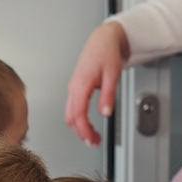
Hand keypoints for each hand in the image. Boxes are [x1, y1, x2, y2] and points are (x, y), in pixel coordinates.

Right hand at [65, 21, 129, 145]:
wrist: (102, 39)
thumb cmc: (106, 52)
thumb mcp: (112, 75)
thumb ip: (108, 95)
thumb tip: (105, 112)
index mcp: (81, 84)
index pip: (78, 114)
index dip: (84, 130)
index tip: (92, 139)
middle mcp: (73, 87)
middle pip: (71, 117)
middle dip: (81, 133)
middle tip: (94, 142)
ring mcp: (73, 88)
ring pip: (70, 114)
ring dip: (79, 128)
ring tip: (92, 136)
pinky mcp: (76, 88)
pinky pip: (73, 108)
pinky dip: (79, 120)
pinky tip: (88, 125)